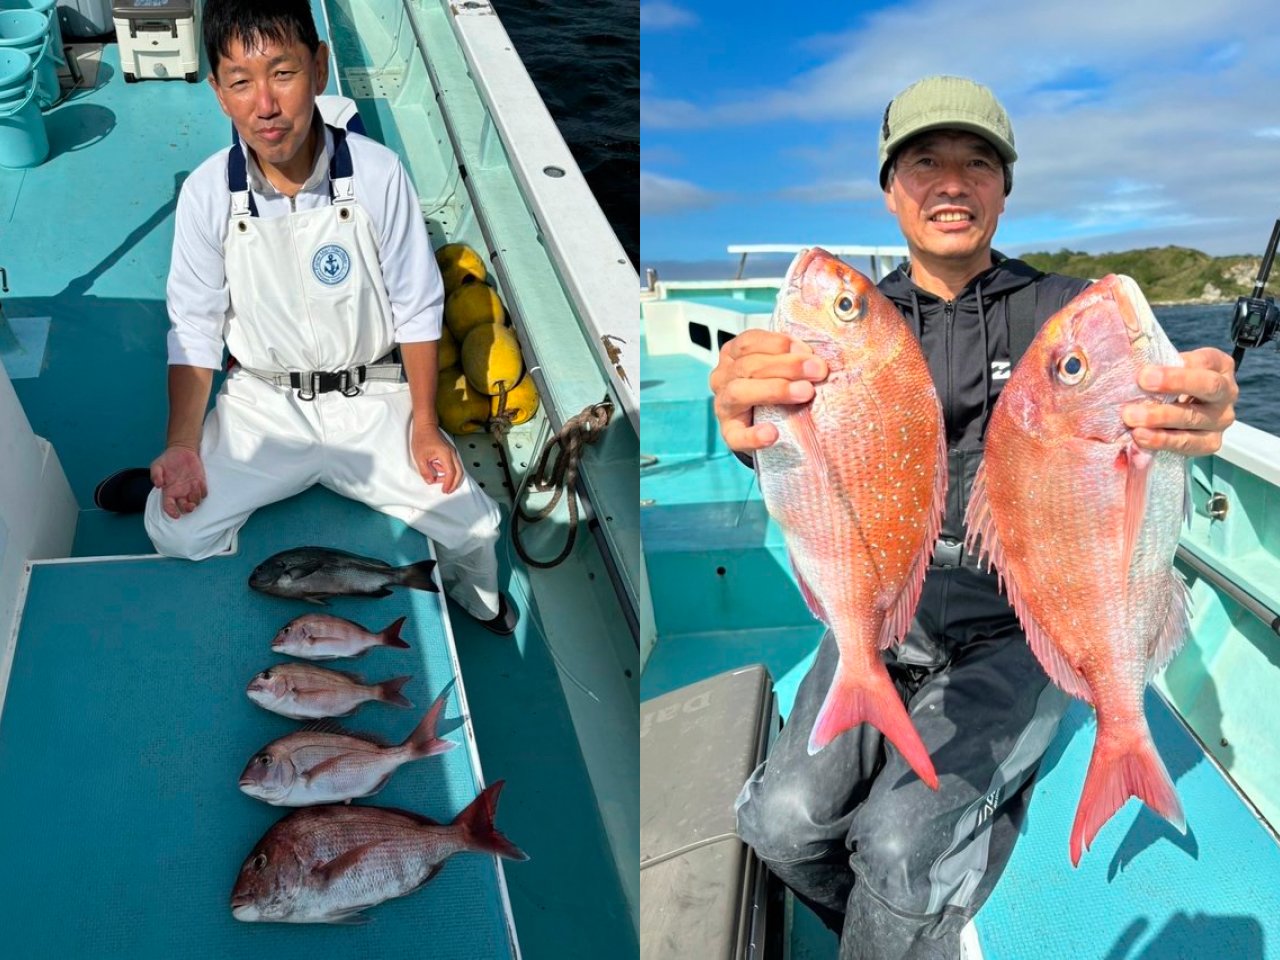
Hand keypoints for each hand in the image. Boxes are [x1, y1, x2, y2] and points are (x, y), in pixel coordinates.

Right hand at [150, 445, 206, 518]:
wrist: (181, 451)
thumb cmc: (167, 460)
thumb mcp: (157, 465)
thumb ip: (155, 475)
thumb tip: (158, 484)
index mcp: (169, 491)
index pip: (169, 506)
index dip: (172, 512)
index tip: (176, 515)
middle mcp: (180, 493)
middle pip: (184, 508)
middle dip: (187, 509)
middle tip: (190, 506)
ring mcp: (191, 490)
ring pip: (195, 501)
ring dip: (196, 498)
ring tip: (194, 485)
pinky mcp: (200, 484)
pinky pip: (203, 493)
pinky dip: (202, 491)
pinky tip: (199, 483)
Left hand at [411, 422, 461, 493]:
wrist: (425, 425)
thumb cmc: (422, 438)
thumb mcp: (419, 457)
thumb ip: (425, 471)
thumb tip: (431, 481)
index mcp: (445, 454)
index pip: (450, 473)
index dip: (448, 483)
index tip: (444, 490)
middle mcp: (452, 453)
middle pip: (459, 472)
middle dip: (455, 483)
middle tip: (448, 491)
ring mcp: (452, 452)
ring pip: (458, 468)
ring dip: (452, 478)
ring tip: (444, 484)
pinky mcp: (450, 451)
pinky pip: (453, 464)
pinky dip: (450, 471)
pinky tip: (441, 473)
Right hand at [708, 329, 828, 452]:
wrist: (772, 427)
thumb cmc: (777, 386)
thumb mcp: (780, 366)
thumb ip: (792, 357)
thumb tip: (815, 357)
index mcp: (732, 355)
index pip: (748, 342)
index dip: (777, 343)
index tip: (806, 350)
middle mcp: (723, 378)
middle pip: (749, 366)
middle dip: (787, 366)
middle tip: (818, 370)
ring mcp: (723, 406)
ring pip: (740, 392)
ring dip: (775, 390)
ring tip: (805, 392)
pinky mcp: (730, 434)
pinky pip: (737, 436)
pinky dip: (753, 435)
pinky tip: (772, 433)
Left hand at [1123, 347, 1238, 455]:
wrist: (1175, 417)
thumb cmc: (1168, 385)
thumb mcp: (1168, 368)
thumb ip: (1157, 363)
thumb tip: (1130, 358)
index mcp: (1220, 366)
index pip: (1204, 361)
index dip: (1177, 366)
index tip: (1145, 373)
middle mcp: (1227, 392)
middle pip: (1208, 386)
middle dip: (1174, 383)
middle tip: (1142, 384)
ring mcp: (1222, 419)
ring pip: (1194, 418)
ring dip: (1160, 418)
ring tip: (1131, 418)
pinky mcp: (1211, 443)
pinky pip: (1188, 444)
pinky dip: (1162, 441)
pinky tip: (1141, 437)